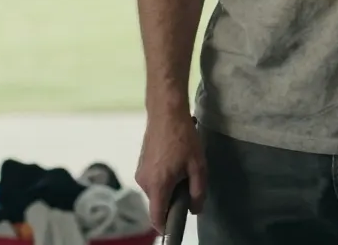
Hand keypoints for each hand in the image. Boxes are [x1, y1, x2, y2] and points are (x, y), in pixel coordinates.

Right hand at [134, 109, 206, 231]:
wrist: (166, 111)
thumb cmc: (183, 138)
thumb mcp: (198, 166)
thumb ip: (198, 192)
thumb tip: (194, 210)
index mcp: (157, 185)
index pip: (156, 218)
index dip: (167, 226)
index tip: (178, 222)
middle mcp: (144, 182)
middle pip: (158, 204)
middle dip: (172, 200)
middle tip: (188, 183)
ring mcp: (140, 172)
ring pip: (156, 191)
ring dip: (168, 187)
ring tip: (181, 168)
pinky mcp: (140, 163)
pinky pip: (153, 180)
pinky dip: (163, 178)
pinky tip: (173, 161)